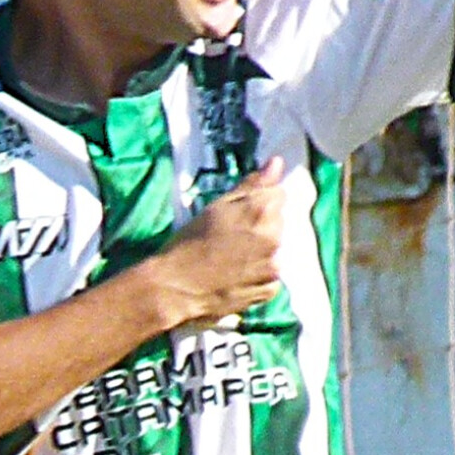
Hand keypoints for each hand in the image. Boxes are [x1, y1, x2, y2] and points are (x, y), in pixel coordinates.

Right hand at [134, 166, 288, 329]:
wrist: (176, 289)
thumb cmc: (189, 242)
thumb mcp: (216, 206)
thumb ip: (252, 185)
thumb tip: (277, 163)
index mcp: (261, 211)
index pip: (279, 193)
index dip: (259, 199)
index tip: (241, 210)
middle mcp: (275, 238)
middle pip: (279, 222)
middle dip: (262, 223)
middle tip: (232, 234)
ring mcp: (274, 267)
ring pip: (276, 248)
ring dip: (263, 248)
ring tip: (234, 256)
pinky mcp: (269, 291)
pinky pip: (271, 275)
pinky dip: (260, 273)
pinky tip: (238, 274)